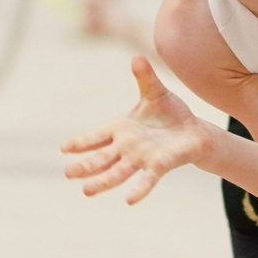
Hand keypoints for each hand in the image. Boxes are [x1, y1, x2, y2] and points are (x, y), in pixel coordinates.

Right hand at [60, 55, 213, 204]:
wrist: (193, 132)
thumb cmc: (169, 113)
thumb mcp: (156, 92)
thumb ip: (145, 78)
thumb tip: (137, 56)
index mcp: (121, 128)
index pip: (96, 136)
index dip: (80, 142)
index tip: (63, 148)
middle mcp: (127, 147)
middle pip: (102, 158)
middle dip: (85, 166)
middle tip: (67, 173)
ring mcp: (142, 158)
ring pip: (118, 172)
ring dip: (103, 182)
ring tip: (86, 191)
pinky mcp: (159, 166)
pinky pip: (147, 180)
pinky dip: (139, 189)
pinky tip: (129, 200)